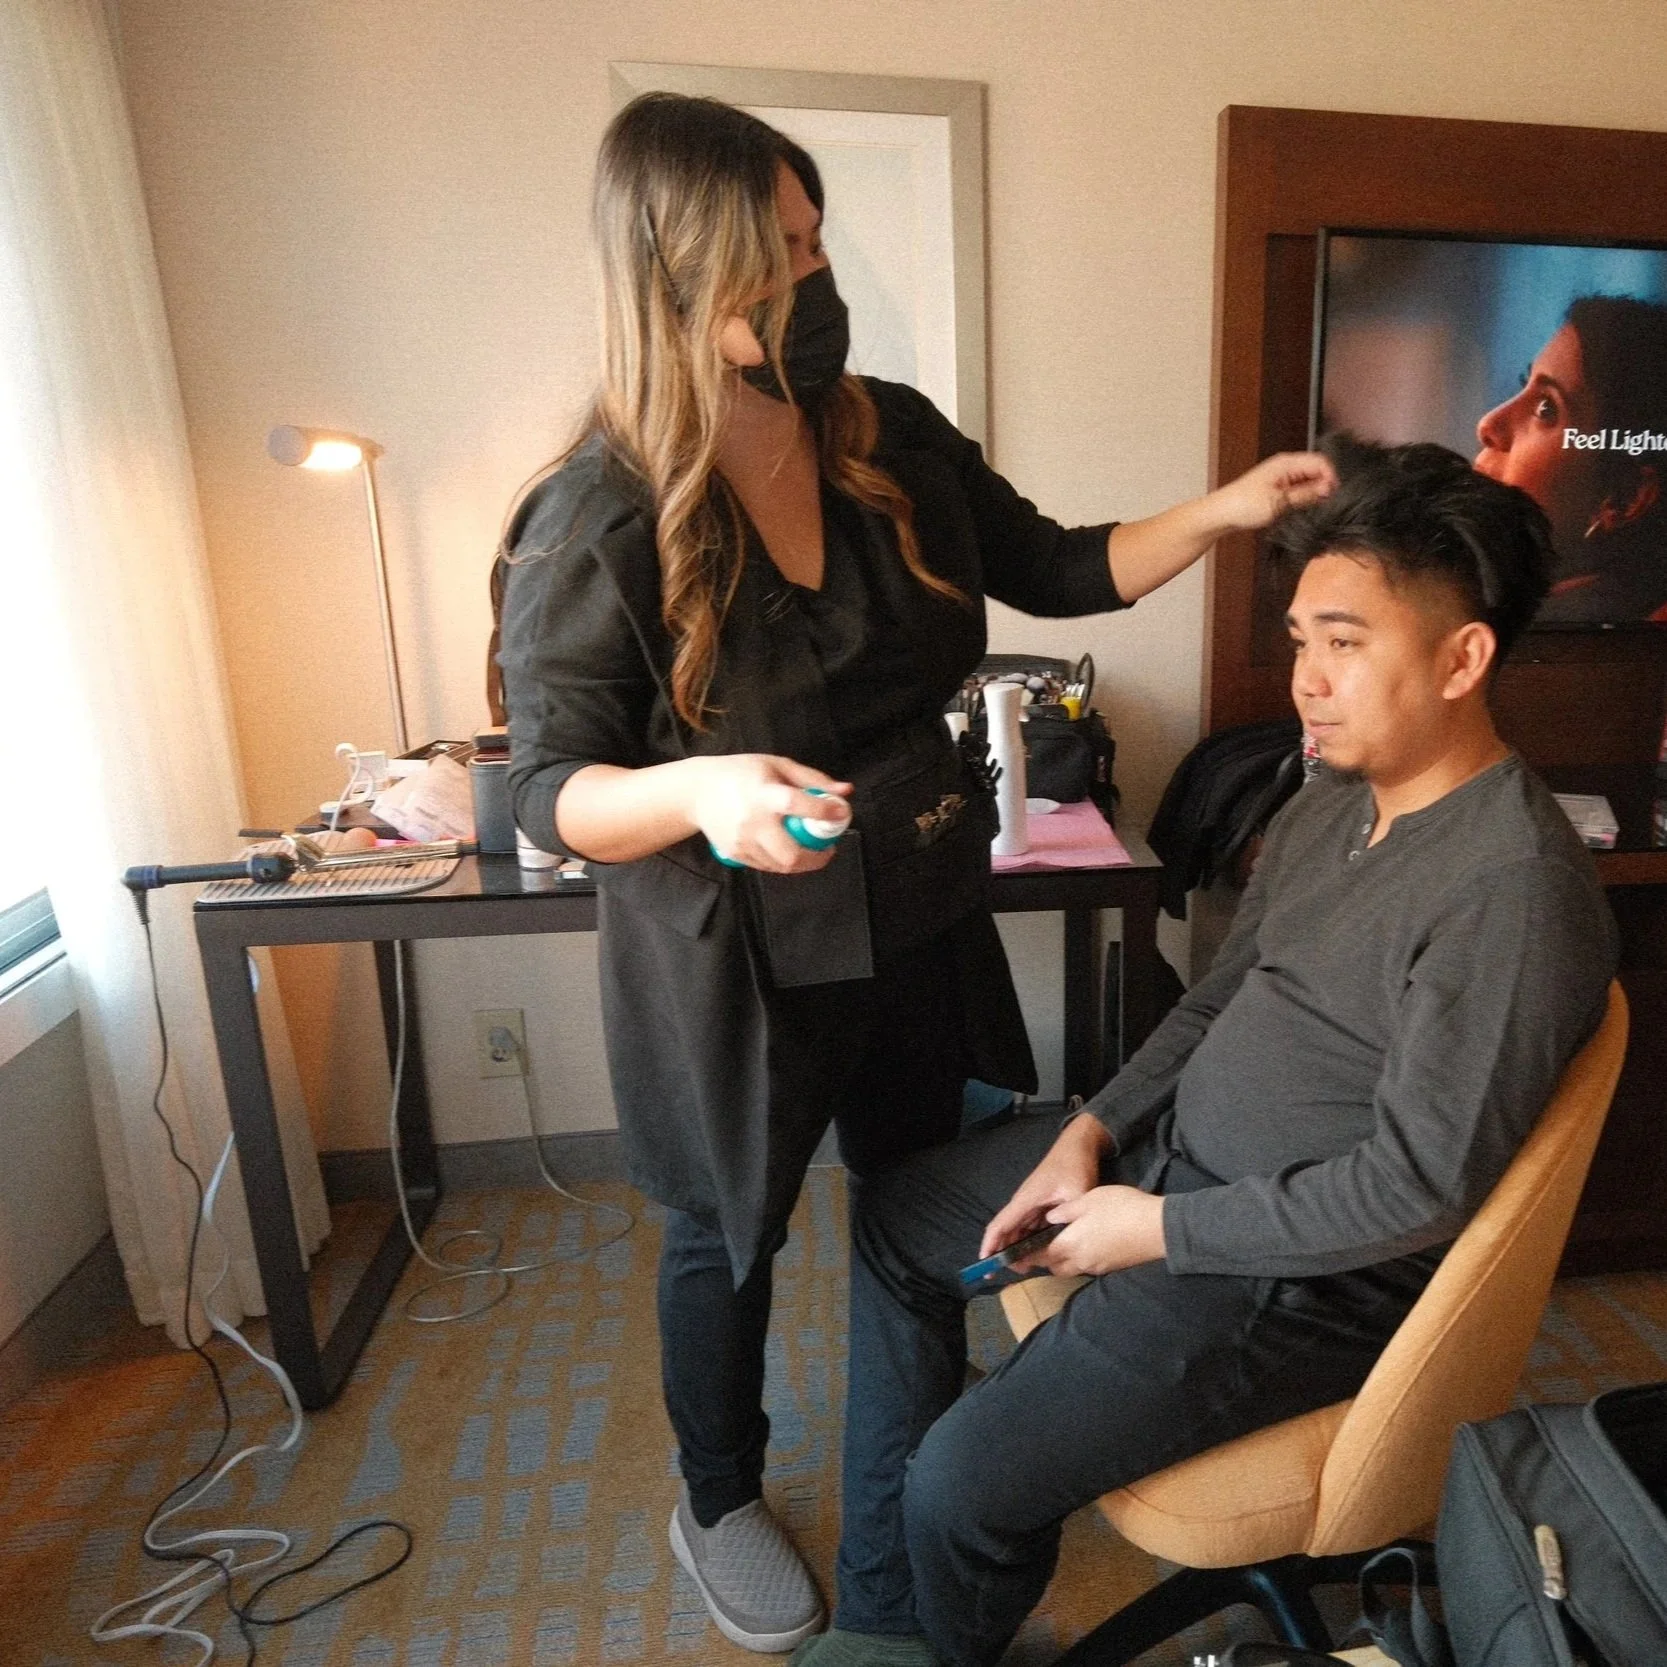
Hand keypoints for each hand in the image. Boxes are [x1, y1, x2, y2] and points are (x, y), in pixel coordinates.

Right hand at [689, 754, 851, 873]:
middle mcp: (752, 821)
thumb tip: (845, 792)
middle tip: (827, 848)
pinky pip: (767, 867)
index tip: (841, 813)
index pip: (796, 804)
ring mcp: (742, 842)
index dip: (822, 811)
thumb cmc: (740, 774)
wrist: (696, 793)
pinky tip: (787, 849)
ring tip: (809, 849)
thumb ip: (813, 779)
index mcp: (763, 793)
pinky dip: (783, 862)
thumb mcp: (777, 765)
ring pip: (781, 866)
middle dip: (816, 857)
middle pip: (790, 854)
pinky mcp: (735, 854)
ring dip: (803, 862)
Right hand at [979, 1113, 1111, 1258]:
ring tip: (1026, 1268)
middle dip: (1003, 1252)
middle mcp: (1024, 1203)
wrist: (1078, 1147)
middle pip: (1006, 1231)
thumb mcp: (1077, 1192)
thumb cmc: (1073, 1166)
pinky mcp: (1040, 1205)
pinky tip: (1037, 1253)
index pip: (1000, 1225)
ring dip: (1017, 1248)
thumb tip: (1067, 1239)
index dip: (990, 1244)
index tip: (985, 1262)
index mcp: (1026, 1200)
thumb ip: (1070, 1216)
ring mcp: (1031, 1204)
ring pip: (1017, 1230)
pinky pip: (1029, 1226)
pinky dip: (1029, 1240)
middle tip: (1013, 1274)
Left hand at [1031, 1184, 1166, 1277]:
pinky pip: (1087, 1267)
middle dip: (1046, 1259)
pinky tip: (1087, 1243)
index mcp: (1070, 1245)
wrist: (1158, 1228)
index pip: (1041, 1255)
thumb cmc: (1121, 1208)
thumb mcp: (1089, 1200)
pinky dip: (1080, 1259)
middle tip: (1042, 1244)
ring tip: (1064, 1242)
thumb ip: (1066, 1211)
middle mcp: (1081, 1261)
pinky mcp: (1112, 1267)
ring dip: (1063, 1261)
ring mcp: (1098, 1267)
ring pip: (1071, 1269)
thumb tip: (1050, 1218)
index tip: (1018, 1252)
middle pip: (1055, 1267)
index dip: (1028, 1254)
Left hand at [1211, 451, 1336, 533]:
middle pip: (1318, 471)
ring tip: (1311, 509)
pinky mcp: (1279, 488)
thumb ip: (1305, 495)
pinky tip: (1301, 510)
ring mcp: (1283, 477)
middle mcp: (1286, 466)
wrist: (1221, 514)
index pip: (1321, 462)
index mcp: (1286, 462)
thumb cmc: (1243, 505)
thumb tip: (1328, 489)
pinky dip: (1304, 499)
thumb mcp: (1279, 502)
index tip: (1335, 495)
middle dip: (1324, 486)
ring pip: (1310, 482)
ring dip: (1314, 494)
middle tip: (1325, 505)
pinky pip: (1299, 490)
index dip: (1332, 477)